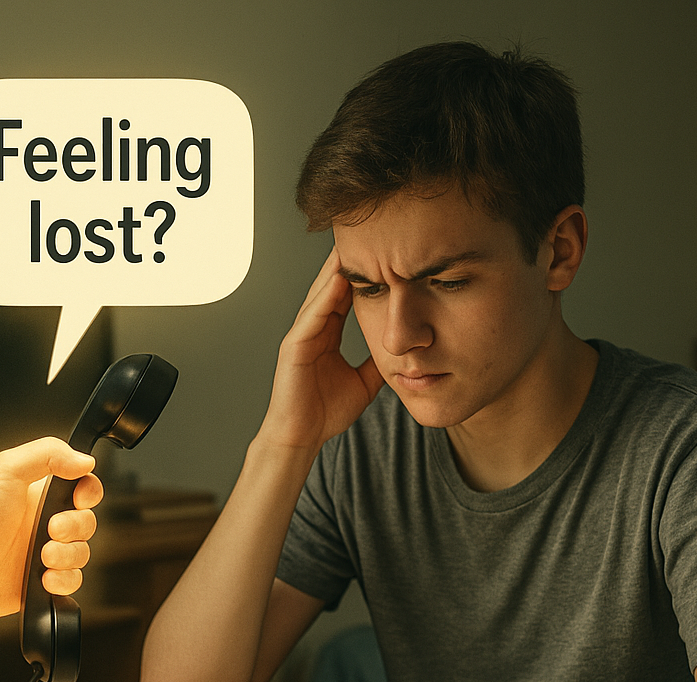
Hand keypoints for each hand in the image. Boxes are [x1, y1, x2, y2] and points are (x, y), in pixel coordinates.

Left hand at [0, 437, 101, 618]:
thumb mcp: (7, 468)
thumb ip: (49, 454)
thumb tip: (86, 460)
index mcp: (40, 495)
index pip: (84, 488)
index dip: (89, 493)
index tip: (77, 499)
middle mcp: (44, 524)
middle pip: (88, 523)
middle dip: (75, 528)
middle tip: (49, 530)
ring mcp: (44, 554)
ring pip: (83, 554)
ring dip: (68, 556)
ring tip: (41, 557)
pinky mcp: (41, 583)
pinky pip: (72, 582)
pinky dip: (64, 581)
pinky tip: (43, 578)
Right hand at [259, 248, 384, 454]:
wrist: (301, 436)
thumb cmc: (324, 413)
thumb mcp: (364, 381)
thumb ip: (378, 362)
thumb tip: (403, 351)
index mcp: (327, 334)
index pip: (346, 294)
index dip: (364, 272)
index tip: (384, 251)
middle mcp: (313, 328)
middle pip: (332, 285)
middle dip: (349, 260)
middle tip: (370, 230)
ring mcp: (302, 335)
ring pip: (321, 293)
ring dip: (336, 269)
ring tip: (355, 243)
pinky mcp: (294, 346)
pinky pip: (311, 316)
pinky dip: (324, 297)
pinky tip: (338, 280)